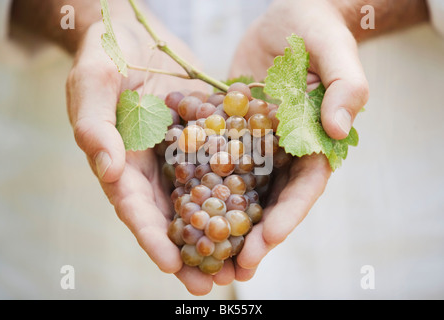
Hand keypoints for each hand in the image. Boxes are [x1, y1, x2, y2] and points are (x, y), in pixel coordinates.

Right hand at [65, 20, 229, 294]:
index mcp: (121, 162)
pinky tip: (256, 213)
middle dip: (189, 252)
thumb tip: (107, 168)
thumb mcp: (93, 84)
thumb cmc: (105, 57)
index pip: (133, 207)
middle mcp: (151, 168)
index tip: (170, 264)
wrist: (134, 35)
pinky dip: (235, 192)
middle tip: (211, 284)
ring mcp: (178, 156)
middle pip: (169, 217)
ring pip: (199, 201)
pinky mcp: (203, 139)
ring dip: (217, 233)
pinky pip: (221, 168)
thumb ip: (94, 125)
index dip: (151, 237)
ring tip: (238, 264)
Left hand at [228, 0, 367, 270]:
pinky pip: (216, 164)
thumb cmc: (317, 31)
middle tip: (235, 267)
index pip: (306, 187)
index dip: (290, 215)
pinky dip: (203, 188)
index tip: (268, 237)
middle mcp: (286, 153)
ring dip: (226, 225)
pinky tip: (184, 211)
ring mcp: (257, 147)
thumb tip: (340, 128)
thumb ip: (345, 87)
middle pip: (272, 202)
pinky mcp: (231, 135)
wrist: (285, 20)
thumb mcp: (335, 51)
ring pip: (242, 193)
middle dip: (256, 236)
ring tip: (208, 256)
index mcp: (315, 143)